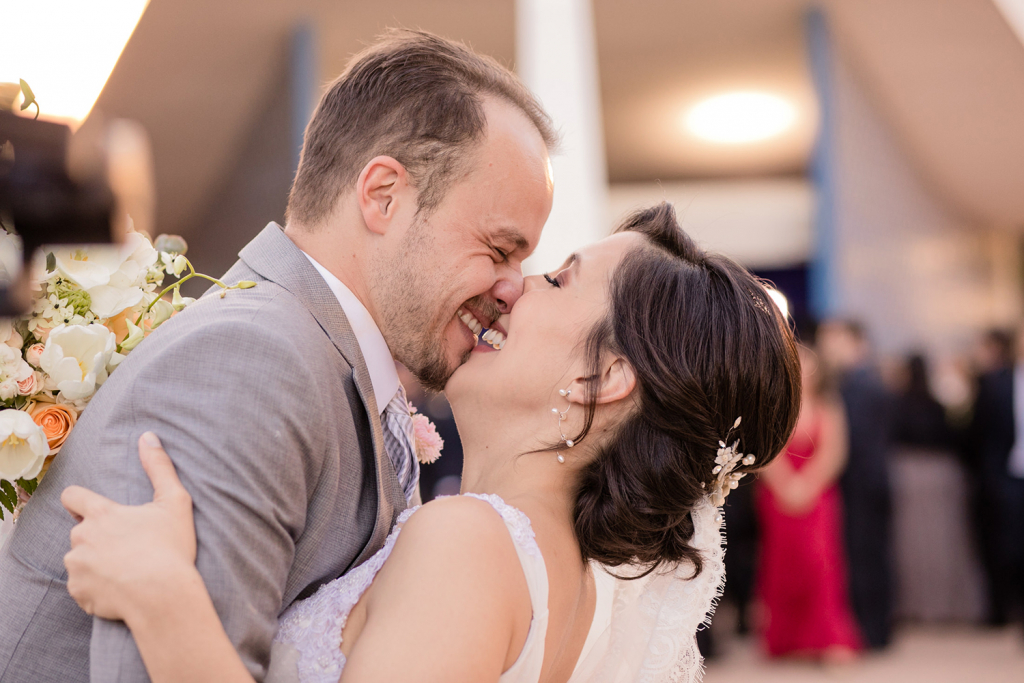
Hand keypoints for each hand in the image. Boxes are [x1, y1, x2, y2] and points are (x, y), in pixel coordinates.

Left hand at [62, 432, 197, 622]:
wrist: (162, 597)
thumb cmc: (170, 547)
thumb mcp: (174, 501)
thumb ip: (159, 467)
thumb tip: (148, 436)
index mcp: (101, 514)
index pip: (72, 496)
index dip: (79, 500)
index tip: (93, 509)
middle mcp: (81, 537)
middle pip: (80, 531)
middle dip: (97, 537)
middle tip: (127, 547)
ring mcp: (77, 567)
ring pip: (80, 560)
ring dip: (95, 563)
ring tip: (126, 570)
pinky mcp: (78, 593)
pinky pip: (82, 587)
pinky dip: (97, 588)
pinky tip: (121, 589)